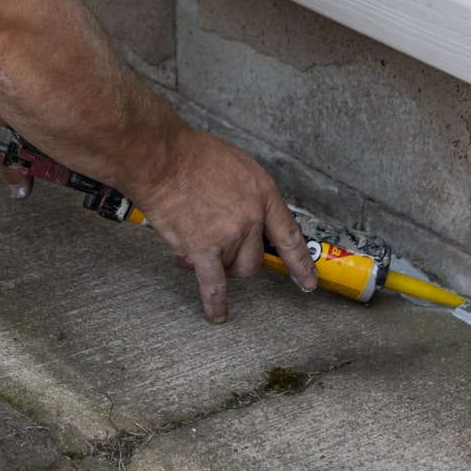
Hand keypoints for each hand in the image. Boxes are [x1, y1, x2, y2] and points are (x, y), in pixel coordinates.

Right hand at [132, 129, 313, 322]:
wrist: (162, 159)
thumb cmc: (192, 155)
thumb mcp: (237, 165)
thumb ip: (248, 194)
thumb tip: (248, 217)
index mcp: (262, 195)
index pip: (288, 235)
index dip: (300, 262)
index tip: (308, 281)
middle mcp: (251, 218)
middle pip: (254, 260)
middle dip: (237, 260)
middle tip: (218, 247)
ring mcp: (229, 235)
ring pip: (228, 268)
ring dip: (212, 262)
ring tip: (193, 238)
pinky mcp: (202, 249)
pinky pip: (213, 284)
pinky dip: (215, 302)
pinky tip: (217, 314)